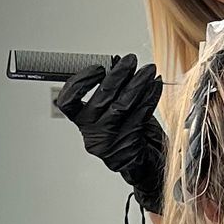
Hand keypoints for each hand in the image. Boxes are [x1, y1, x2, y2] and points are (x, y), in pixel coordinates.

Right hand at [57, 53, 166, 213]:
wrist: (143, 163)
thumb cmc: (129, 133)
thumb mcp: (115, 110)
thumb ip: (113, 90)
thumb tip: (117, 63)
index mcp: (82, 123)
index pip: (68, 102)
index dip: (80, 82)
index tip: (98, 68)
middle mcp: (91, 135)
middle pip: (101, 99)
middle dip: (119, 75)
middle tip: (131, 61)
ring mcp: (109, 143)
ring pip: (123, 106)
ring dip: (138, 84)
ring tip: (148, 70)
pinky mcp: (128, 146)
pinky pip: (140, 116)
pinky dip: (150, 98)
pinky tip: (156, 86)